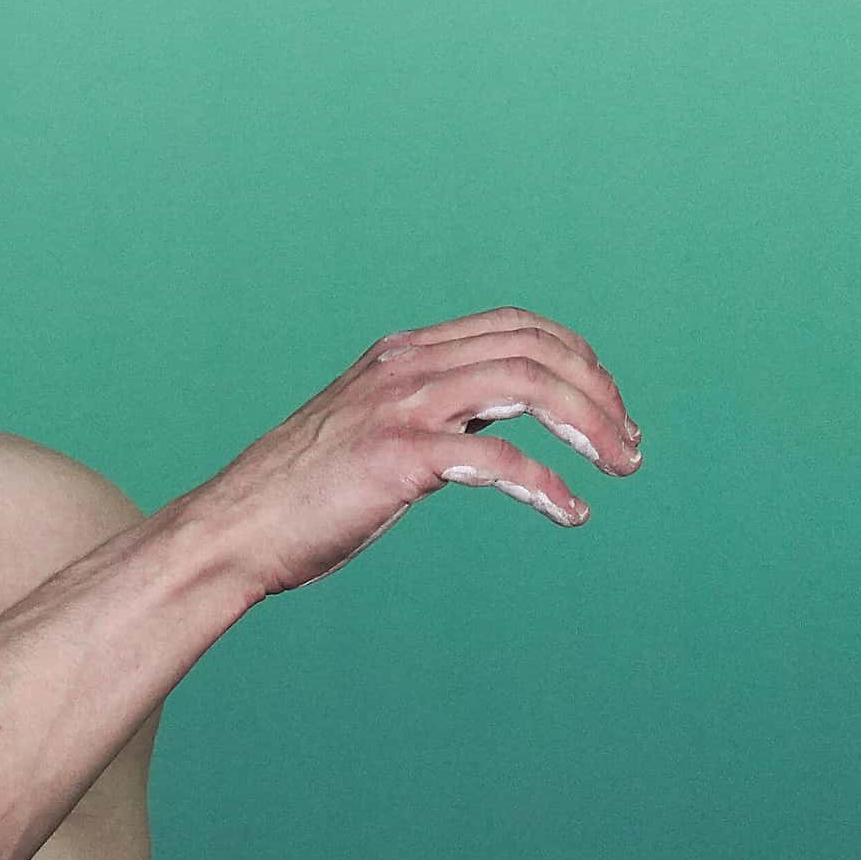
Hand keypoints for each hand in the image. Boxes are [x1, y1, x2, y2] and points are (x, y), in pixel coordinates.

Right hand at [184, 305, 644, 600]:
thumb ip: (425, 417)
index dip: (577, 359)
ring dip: (590, 425)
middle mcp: (404, 367)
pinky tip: (570, 512)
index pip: (515, 327)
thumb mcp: (367, 432)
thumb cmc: (298, 498)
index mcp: (400, 355)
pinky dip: (547, 484)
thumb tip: (484, 428)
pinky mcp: (397, 456)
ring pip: (528, 387)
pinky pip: (497, 457)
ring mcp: (400, 408)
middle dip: (599, 393)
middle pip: (535, 350)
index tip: (608, 407)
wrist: (232, 533)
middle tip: (628, 448)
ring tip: (619, 468)